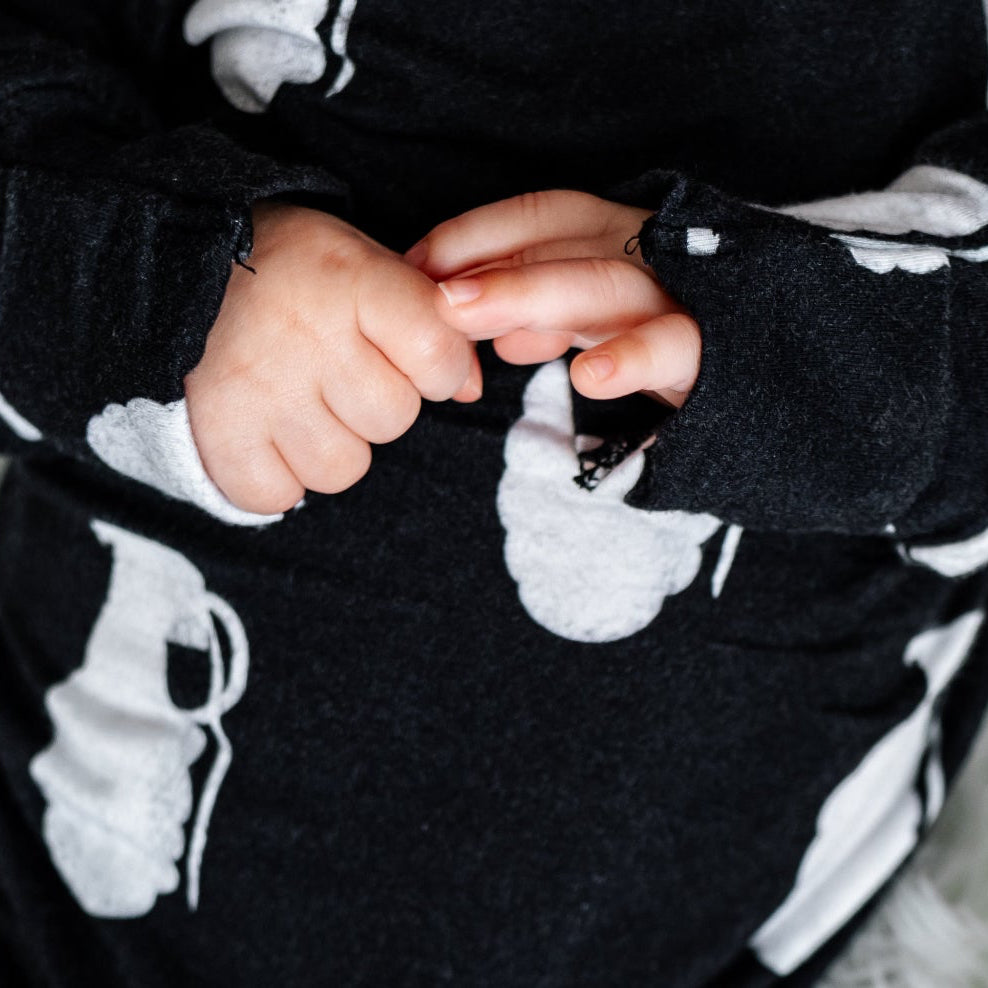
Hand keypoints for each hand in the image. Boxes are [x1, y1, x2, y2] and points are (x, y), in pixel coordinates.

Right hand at [184, 202, 480, 512]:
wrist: (174, 267)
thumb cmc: (293, 273)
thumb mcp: (367, 266)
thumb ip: (428, 321)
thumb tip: (470, 388)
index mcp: (351, 281)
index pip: (438, 355)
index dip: (439, 368)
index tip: (413, 355)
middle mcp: (307, 336)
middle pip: (394, 419)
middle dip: (378, 403)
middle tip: (336, 370)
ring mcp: (260, 390)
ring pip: (343, 467)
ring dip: (331, 445)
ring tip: (300, 400)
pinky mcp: (218, 434)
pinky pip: (278, 496)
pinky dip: (277, 478)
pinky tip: (266, 433)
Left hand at [406, 190, 700, 406]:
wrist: (757, 382)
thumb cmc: (654, 340)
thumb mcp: (587, 319)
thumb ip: (534, 313)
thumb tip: (477, 327)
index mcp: (613, 235)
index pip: (539, 217)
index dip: (473, 234)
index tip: (415, 266)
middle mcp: (646, 251)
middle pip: (564, 245)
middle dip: (491, 267)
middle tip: (432, 296)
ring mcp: (680, 295)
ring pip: (606, 285)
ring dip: (532, 296)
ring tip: (467, 317)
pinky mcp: (709, 350)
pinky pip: (673, 346)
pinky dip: (630, 359)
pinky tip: (588, 378)